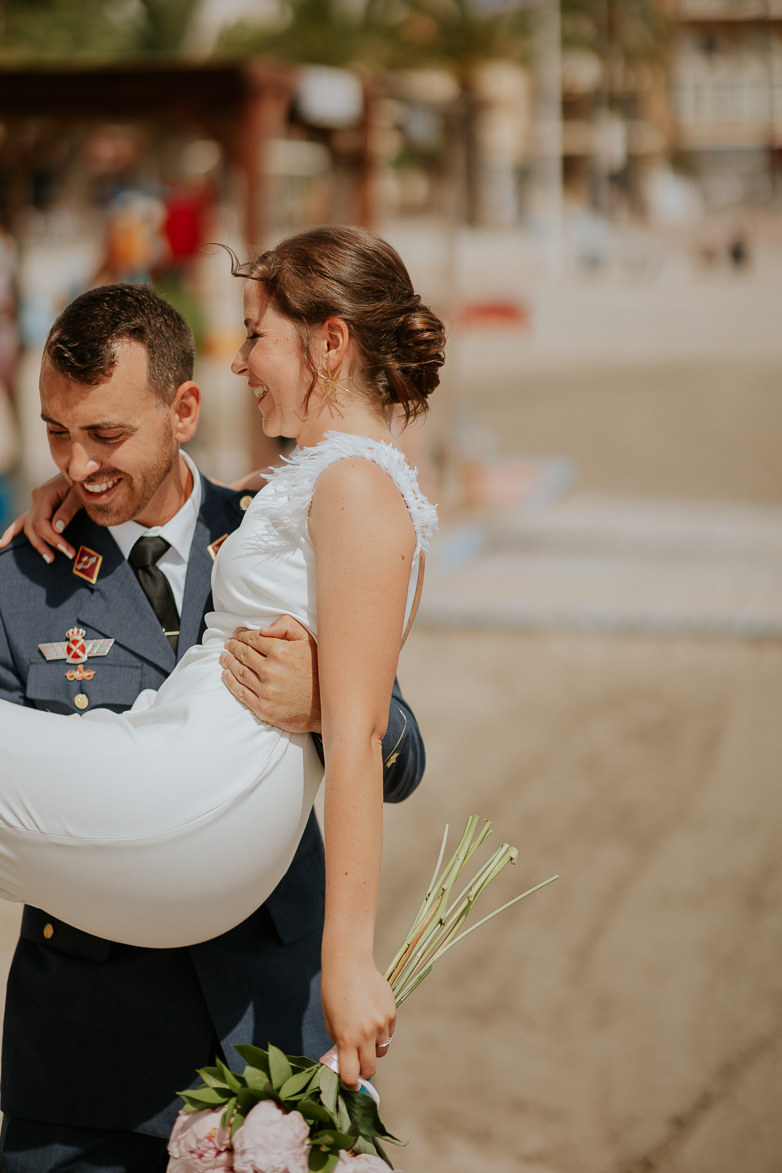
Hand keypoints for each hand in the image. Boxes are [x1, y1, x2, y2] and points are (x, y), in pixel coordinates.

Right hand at [0, 475, 80, 562]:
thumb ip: (67, 511)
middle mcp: (36, 497)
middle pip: (35, 526)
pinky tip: (2, 544)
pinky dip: (13, 532)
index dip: (53, 538)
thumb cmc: (83, 485)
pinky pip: (24, 521)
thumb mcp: (79, 497)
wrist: (83, 474)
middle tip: (68, 554)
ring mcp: (36, 501)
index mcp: (45, 494)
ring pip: (28, 526)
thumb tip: (56, 529)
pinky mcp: (39, 505)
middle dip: (49, 543)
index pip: (41, 522)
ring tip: (49, 558)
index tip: (68, 550)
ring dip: (38, 543)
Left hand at [220, 616, 320, 732]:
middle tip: (228, 644)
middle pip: (244, 654)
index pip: (253, 639)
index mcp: (281, 651)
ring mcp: (267, 691)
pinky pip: (241, 693)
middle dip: (233, 647)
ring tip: (224, 657)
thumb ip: (287, 627)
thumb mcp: (309, 641)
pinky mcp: (265, 708)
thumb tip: (263, 629)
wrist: (329, 705)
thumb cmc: (319, 670)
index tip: (237, 634)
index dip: (242, 635)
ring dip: (229, 662)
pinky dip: (230, 682)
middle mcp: (271, 670)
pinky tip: (226, 676)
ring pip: (239, 672)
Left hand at [320, 959, 396, 1088]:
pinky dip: (381, 1031)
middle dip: (363, 1069)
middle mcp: (366, 1034)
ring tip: (363, 1029)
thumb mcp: (331, 1023)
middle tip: (357, 1060)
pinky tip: (371, 1015)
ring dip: (373, 1048)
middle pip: (370, 1069)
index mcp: (347, 1038)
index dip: (350, 1083)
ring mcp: (381, 1024)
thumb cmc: (334, 994)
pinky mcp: (391, 1013)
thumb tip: (347, 1064)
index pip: (351, 1075)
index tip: (350, 1083)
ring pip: (381, 1050)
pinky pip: (388, 1033)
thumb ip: (340, 1045)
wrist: (349, 964)